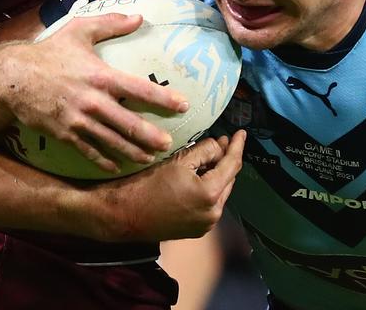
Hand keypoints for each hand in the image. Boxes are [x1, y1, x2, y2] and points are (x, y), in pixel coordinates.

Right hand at [0, 12, 190, 172]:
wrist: (12, 79)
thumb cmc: (48, 52)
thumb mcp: (79, 30)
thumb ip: (110, 24)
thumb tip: (139, 17)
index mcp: (101, 76)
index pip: (139, 89)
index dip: (163, 98)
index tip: (183, 105)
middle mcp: (93, 102)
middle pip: (129, 124)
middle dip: (151, 137)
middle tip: (169, 145)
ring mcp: (79, 121)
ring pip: (112, 142)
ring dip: (133, 152)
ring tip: (150, 159)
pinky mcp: (65, 134)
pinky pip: (89, 151)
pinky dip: (104, 160)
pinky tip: (117, 167)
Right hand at [97, 131, 245, 241]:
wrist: (124, 215)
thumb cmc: (147, 185)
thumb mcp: (178, 161)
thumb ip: (205, 151)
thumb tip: (220, 146)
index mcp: (210, 195)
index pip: (232, 165)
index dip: (237, 146)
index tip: (241, 133)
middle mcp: (213, 214)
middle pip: (229, 180)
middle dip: (226, 160)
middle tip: (221, 142)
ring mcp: (205, 225)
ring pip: (220, 193)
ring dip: (218, 175)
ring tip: (209, 158)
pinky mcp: (196, 230)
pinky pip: (210, 205)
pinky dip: (209, 190)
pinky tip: (199, 178)